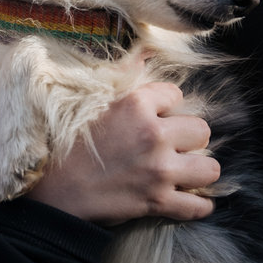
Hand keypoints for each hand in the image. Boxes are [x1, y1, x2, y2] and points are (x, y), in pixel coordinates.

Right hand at [26, 81, 218, 223]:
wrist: (51, 192)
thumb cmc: (65, 147)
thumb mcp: (92, 104)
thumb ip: (122, 78)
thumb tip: (145, 56)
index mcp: (136, 105)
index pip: (177, 96)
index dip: (166, 108)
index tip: (154, 119)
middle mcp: (154, 134)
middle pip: (202, 131)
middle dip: (188, 139)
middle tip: (171, 148)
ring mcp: (159, 170)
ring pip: (210, 168)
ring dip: (198, 171)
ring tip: (183, 173)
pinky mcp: (158, 202)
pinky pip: (199, 206)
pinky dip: (198, 205)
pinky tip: (190, 199)